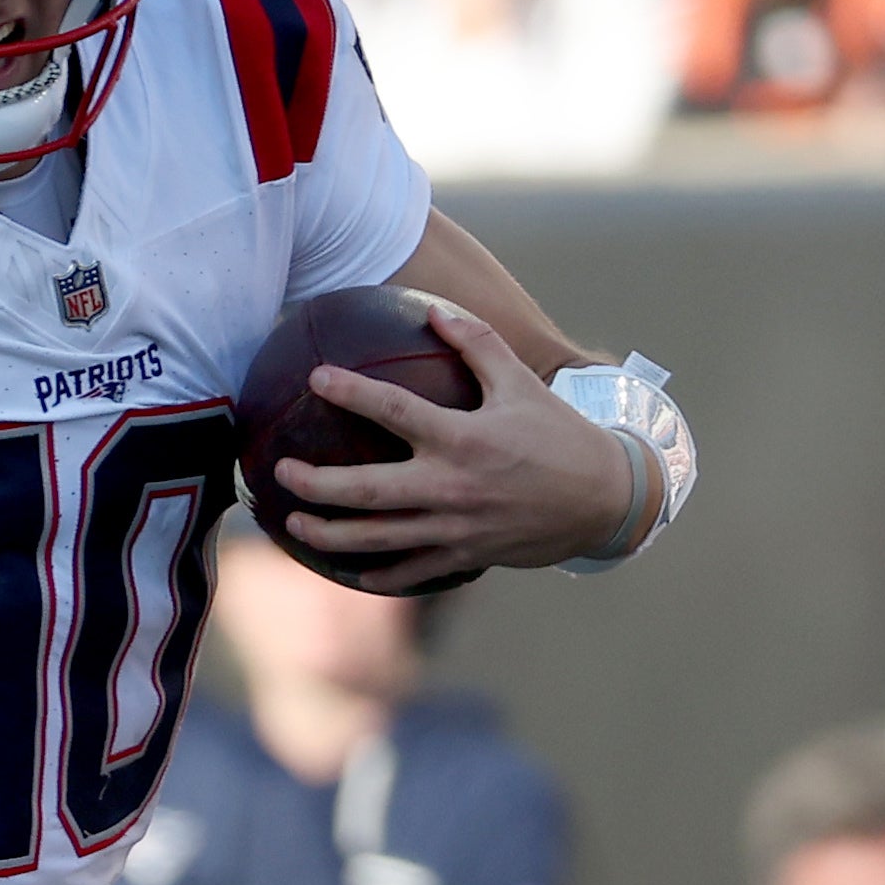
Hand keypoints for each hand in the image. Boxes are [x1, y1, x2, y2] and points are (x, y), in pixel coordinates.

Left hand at [279, 302, 648, 589]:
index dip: (349, 391)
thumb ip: (476, 344)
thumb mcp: (521, 383)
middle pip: (364, 490)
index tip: (315, 378)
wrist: (603, 499)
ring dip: (328, 534)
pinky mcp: (464, 556)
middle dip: (314, 485)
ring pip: (375, 539)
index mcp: (461, 437)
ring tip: (293, 526)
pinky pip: (410, 571)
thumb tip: (432, 310)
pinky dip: (376, 574)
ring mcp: (454, 527)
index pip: (392, 409)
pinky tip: (349, 570)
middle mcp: (451, 486)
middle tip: (281, 473)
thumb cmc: (558, 435)